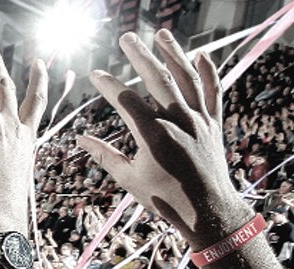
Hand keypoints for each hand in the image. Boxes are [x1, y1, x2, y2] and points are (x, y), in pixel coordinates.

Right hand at [77, 30, 252, 247]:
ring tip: (161, 34)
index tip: (96, 74)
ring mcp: (199, 120)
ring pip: (187, 78)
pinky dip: (209, 71)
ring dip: (173, 53)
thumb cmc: (164, 197)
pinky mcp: (213, 123)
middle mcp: (178, 122)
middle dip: (140, 56)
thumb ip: (104, 155)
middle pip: (158, 80)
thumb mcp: (128, 179)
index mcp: (153, 136)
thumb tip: (79, 139)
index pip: (127, 101)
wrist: (208, 211)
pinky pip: (213, 91)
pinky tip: (201, 54)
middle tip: (126, 38)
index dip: (109, 85)